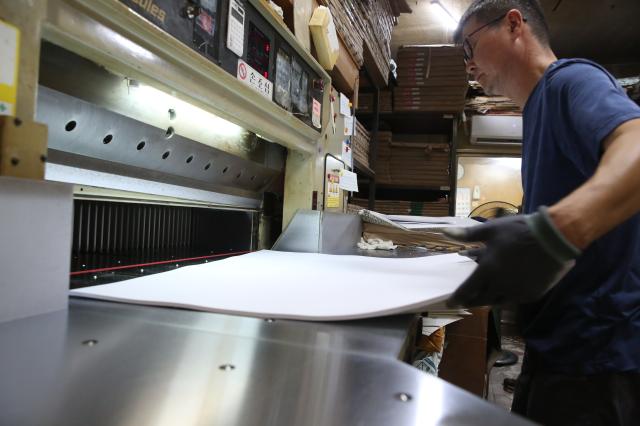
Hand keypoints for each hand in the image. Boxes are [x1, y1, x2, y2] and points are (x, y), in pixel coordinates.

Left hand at [443, 206, 580, 307]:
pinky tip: (505, 288)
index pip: (466, 290)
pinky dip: (506, 295)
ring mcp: (517, 292)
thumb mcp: (491, 230)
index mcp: (487, 271)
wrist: (554, 238)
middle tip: (466, 299)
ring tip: (484, 293)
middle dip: (471, 300)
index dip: (456, 298)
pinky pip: (514, 299)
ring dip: (488, 298)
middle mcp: (500, 286)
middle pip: (481, 299)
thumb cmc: (519, 231)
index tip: (450, 303)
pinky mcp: (532, 294)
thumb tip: (444, 233)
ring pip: (497, 301)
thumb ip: (467, 235)